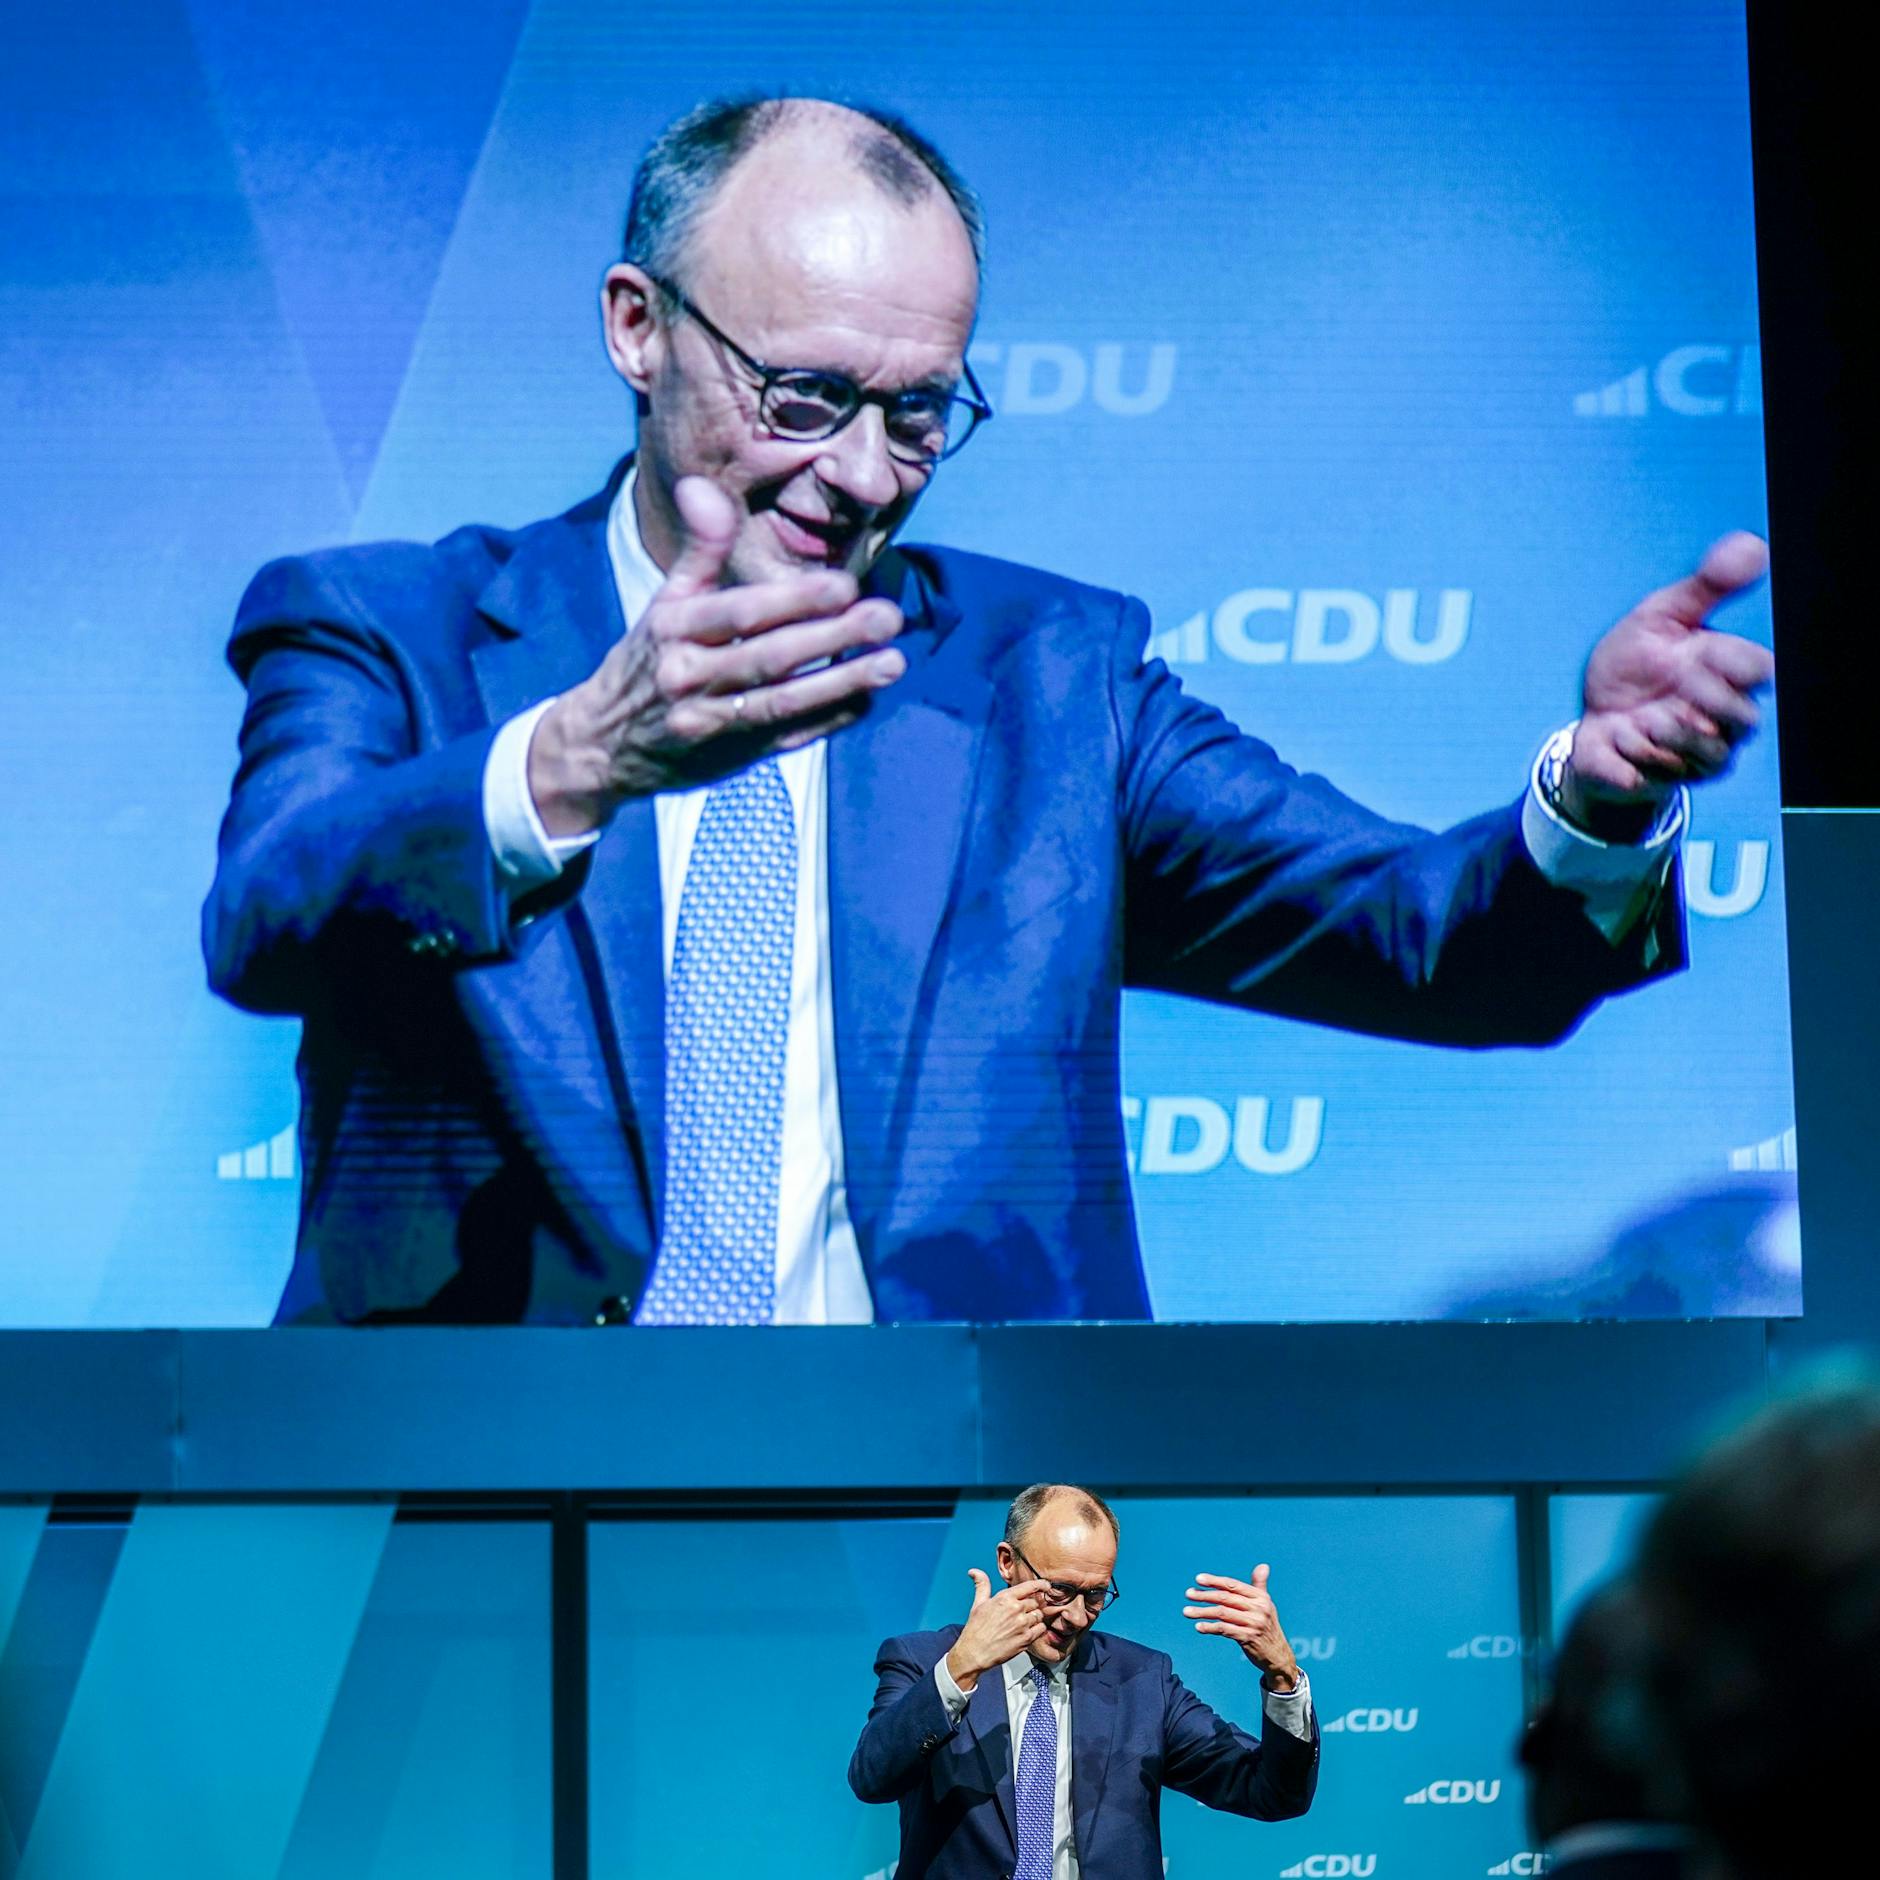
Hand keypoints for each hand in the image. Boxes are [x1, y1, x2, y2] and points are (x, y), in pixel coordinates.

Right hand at [529, 475, 906, 832]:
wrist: (604, 746)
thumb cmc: (647, 659)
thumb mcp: (663, 601)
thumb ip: (697, 548)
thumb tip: (700, 486)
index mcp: (673, 631)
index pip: (740, 613)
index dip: (793, 600)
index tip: (845, 585)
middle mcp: (689, 678)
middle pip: (770, 657)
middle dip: (832, 638)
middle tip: (887, 617)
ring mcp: (712, 723)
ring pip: (783, 702)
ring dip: (843, 682)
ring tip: (893, 662)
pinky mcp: (732, 757)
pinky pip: (787, 738)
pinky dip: (829, 720)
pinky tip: (867, 699)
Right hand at [944, 1568, 1050, 1691]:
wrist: (974, 1653)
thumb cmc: (975, 1629)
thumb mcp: (978, 1603)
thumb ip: (982, 1585)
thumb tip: (974, 1571)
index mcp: (1005, 1598)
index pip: (1030, 1586)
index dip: (1041, 1584)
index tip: (1046, 1586)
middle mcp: (1015, 1609)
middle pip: (1035, 1602)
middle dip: (1032, 1606)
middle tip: (1024, 1612)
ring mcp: (1022, 1624)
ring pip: (1039, 1615)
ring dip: (1035, 1618)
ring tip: (1024, 1623)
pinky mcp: (1026, 1639)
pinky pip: (1041, 1629)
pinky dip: (1038, 1629)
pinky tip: (1028, 1631)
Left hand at [1184, 1564, 1299, 1690]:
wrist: (1278, 1656)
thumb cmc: (1267, 1627)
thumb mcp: (1266, 1605)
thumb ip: (1260, 1586)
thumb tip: (1263, 1565)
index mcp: (1261, 1597)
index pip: (1233, 1585)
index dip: (1215, 1581)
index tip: (1198, 1579)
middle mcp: (1258, 1608)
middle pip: (1226, 1598)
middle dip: (1205, 1595)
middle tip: (1188, 1594)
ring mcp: (1254, 1624)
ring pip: (1222, 1613)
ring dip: (1202, 1611)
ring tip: (1187, 1611)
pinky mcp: (1248, 1638)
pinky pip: (1225, 1630)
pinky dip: (1210, 1627)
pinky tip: (1199, 1626)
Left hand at [1564, 531, 1773, 837]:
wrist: (1591, 712)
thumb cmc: (1635, 663)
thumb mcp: (1660, 616)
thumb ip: (1705, 586)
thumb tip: (1750, 544)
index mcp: (1728, 676)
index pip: (1759, 672)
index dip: (1730, 664)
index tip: (1693, 653)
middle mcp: (1721, 720)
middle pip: (1745, 721)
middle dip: (1707, 702)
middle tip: (1674, 684)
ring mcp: (1692, 756)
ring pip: (1710, 757)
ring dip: (1670, 734)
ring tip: (1644, 718)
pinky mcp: (1654, 781)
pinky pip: (1650, 780)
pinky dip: (1627, 759)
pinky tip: (1616, 738)